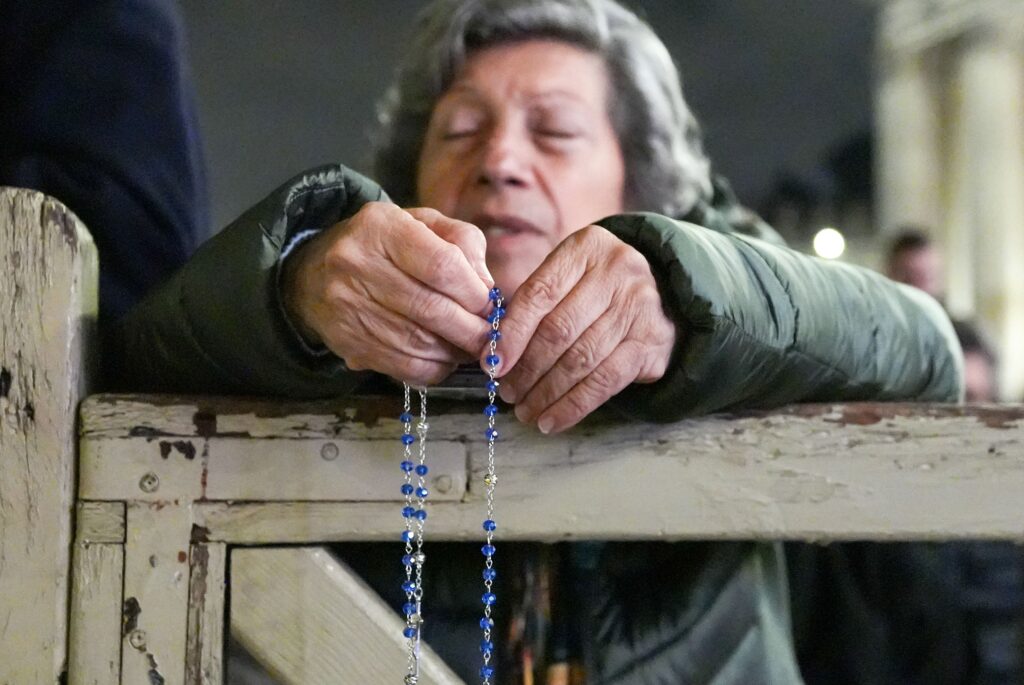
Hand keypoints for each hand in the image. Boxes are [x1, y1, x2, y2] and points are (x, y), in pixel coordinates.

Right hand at [283, 202, 492, 384]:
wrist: (316, 271)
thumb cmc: (386, 245)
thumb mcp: (424, 225)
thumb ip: (463, 246)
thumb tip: (487, 289)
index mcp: (381, 227)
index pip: (441, 265)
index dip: (474, 293)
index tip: (490, 305)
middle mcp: (356, 265)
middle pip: (431, 309)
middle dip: (471, 329)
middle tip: (491, 336)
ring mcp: (347, 306)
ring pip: (419, 343)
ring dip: (455, 352)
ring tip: (471, 347)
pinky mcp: (346, 342)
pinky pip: (403, 367)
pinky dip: (434, 368)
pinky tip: (445, 358)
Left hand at [488, 225, 676, 431]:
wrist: (663, 295)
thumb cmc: (597, 289)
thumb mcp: (568, 277)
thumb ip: (533, 305)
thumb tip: (495, 355)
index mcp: (586, 248)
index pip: (539, 294)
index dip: (512, 334)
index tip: (492, 364)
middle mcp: (617, 271)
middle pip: (559, 330)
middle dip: (526, 369)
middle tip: (507, 393)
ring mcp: (638, 306)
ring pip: (580, 359)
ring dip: (546, 393)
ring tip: (525, 410)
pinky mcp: (652, 342)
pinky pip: (605, 381)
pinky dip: (574, 405)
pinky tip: (552, 420)